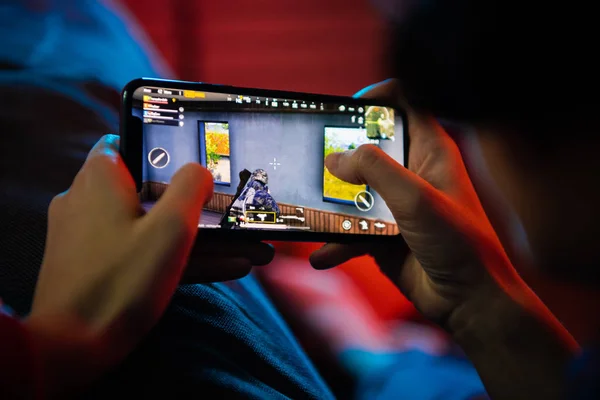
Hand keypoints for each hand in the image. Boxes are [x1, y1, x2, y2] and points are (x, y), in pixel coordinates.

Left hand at [25, 135, 270, 394]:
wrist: (73, 348)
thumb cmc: (122, 280)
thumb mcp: (169, 228)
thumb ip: (191, 188)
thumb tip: (200, 170)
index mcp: (100, 179)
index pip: (129, 142)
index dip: (164, 150)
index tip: (198, 161)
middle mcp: (89, 201)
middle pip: (152, 191)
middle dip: (201, 208)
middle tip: (238, 217)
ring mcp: (92, 236)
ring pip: (154, 226)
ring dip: (202, 238)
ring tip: (249, 250)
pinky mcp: (98, 266)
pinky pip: (145, 251)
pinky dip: (180, 256)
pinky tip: (229, 267)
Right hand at [310, 80, 527, 325]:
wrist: (468, 301)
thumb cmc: (458, 243)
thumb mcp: (415, 198)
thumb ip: (374, 170)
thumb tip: (334, 158)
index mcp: (430, 150)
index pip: (406, 102)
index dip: (376, 97)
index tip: (346, 109)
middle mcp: (412, 172)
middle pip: (369, 146)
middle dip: (339, 152)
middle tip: (314, 159)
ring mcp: (395, 204)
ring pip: (353, 190)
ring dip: (331, 203)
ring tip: (310, 213)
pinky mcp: (383, 233)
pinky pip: (351, 229)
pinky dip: (336, 242)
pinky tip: (323, 256)